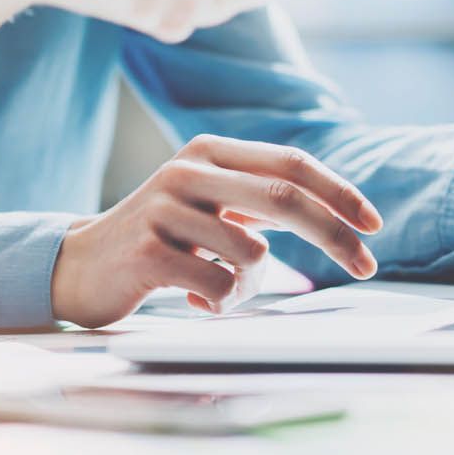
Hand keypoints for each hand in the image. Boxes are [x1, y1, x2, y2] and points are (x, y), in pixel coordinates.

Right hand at [51, 135, 382, 326]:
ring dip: (252, 284)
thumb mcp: (210, 204)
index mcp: (210, 152)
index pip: (291, 163)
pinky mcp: (146, 251)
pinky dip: (217, 303)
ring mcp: (164, 209)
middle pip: (285, 197)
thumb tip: (337, 216)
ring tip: (216, 287)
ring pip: (252, 254)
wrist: (80, 266)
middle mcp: (188, 170)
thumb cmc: (161, 240)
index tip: (374, 225)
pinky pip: (217, 287)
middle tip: (367, 266)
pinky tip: (188, 297)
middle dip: (334, 235)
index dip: (339, 192)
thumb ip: (260, 199)